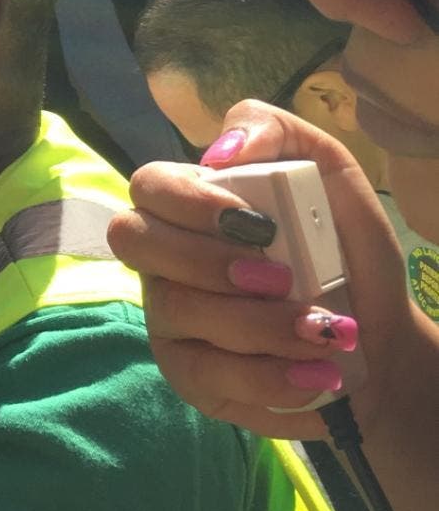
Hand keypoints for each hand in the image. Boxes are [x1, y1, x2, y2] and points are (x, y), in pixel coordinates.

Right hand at [107, 105, 413, 439]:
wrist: (378, 335)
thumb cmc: (346, 249)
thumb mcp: (330, 173)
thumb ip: (276, 131)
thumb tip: (220, 152)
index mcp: (191, 204)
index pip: (148, 184)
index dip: (189, 202)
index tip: (259, 225)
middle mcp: (165, 257)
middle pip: (133, 241)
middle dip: (207, 261)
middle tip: (280, 279)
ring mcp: (169, 317)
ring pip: (177, 312)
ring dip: (259, 325)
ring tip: (324, 333)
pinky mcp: (188, 374)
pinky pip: (204, 376)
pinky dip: (268, 378)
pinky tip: (315, 375)